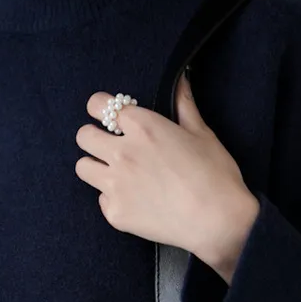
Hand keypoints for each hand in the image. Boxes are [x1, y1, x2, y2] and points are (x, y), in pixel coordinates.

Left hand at [74, 73, 259, 281]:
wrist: (217, 222)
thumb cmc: (215, 176)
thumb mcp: (202, 133)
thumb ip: (184, 105)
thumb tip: (180, 79)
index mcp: (143, 127)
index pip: (99, 105)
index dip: (101, 107)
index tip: (108, 115)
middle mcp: (122, 153)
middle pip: (83, 136)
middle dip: (94, 136)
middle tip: (109, 145)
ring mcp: (115, 185)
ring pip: (83, 167)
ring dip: (95, 166)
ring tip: (115, 173)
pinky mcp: (116, 213)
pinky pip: (101, 199)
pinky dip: (113, 198)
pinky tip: (135, 200)